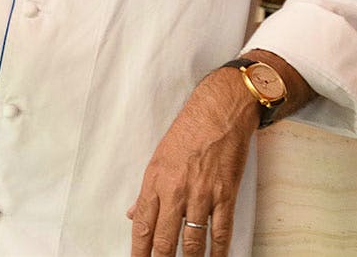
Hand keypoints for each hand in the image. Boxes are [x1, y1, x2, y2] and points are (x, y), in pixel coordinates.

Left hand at [128, 70, 256, 256]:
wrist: (218, 113)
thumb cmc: (188, 132)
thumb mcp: (157, 159)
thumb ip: (146, 191)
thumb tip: (132, 213)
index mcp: (155, 181)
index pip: (142, 224)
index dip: (139, 249)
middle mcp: (176, 191)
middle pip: (164, 238)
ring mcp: (201, 195)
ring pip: (191, 242)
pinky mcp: (224, 195)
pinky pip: (220, 232)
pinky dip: (217, 252)